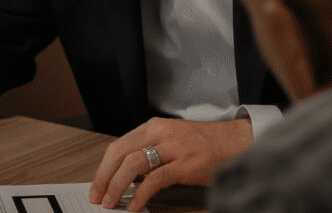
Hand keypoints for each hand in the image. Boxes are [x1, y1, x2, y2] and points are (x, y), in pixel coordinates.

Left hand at [89, 117, 252, 210]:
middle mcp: (160, 133)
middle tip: (98, 197)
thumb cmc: (204, 143)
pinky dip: (141, 194)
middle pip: (120, 153)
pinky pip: (155, 179)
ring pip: (133, 164)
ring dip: (117, 186)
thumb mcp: (172, 140)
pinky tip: (135, 205)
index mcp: (154, 127)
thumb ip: (150, 152)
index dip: (103, 168)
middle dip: (104, 178)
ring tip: (112, 203)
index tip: (96, 185)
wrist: (235, 141)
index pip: (118, 146)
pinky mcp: (185, 164)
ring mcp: (173, 147)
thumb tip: (127, 177)